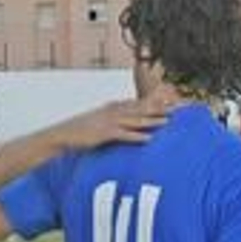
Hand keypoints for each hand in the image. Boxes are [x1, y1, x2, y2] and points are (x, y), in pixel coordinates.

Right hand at [55, 94, 171, 150]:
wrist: (63, 135)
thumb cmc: (82, 131)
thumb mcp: (100, 122)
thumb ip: (114, 121)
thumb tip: (126, 125)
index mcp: (114, 107)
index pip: (139, 103)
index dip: (156, 102)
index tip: (171, 102)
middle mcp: (114, 111)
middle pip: (141, 109)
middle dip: (159, 108)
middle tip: (177, 109)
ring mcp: (109, 121)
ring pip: (135, 120)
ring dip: (152, 120)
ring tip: (167, 122)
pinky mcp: (104, 133)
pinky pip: (124, 135)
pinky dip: (136, 136)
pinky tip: (148, 139)